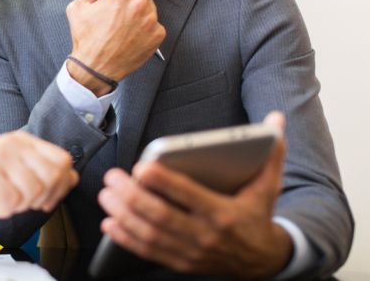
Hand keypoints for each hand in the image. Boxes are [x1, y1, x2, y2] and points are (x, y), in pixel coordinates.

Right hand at [0, 132, 78, 219]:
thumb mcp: (12, 168)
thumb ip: (41, 171)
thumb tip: (72, 177)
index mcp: (21, 140)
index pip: (62, 160)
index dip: (61, 184)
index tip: (46, 196)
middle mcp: (11, 145)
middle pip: (51, 178)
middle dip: (39, 198)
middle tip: (18, 199)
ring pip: (32, 193)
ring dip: (17, 205)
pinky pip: (10, 203)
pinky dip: (0, 210)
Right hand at [66, 0, 164, 94]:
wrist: (96, 67)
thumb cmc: (86, 41)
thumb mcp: (77, 9)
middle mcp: (138, 3)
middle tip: (121, 5)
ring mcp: (150, 19)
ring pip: (149, 5)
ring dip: (140, 10)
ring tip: (125, 24)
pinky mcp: (157, 34)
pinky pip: (155, 24)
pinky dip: (146, 28)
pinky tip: (132, 35)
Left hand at [98, 112, 291, 278]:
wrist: (263, 261)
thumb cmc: (257, 214)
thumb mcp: (268, 185)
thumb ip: (270, 152)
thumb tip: (276, 119)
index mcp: (224, 214)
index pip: (190, 196)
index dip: (164, 183)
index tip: (142, 168)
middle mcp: (206, 236)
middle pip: (162, 216)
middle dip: (132, 197)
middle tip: (112, 178)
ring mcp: (191, 252)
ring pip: (150, 235)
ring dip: (123, 215)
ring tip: (106, 195)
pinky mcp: (180, 263)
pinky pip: (147, 252)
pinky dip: (125, 238)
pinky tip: (110, 223)